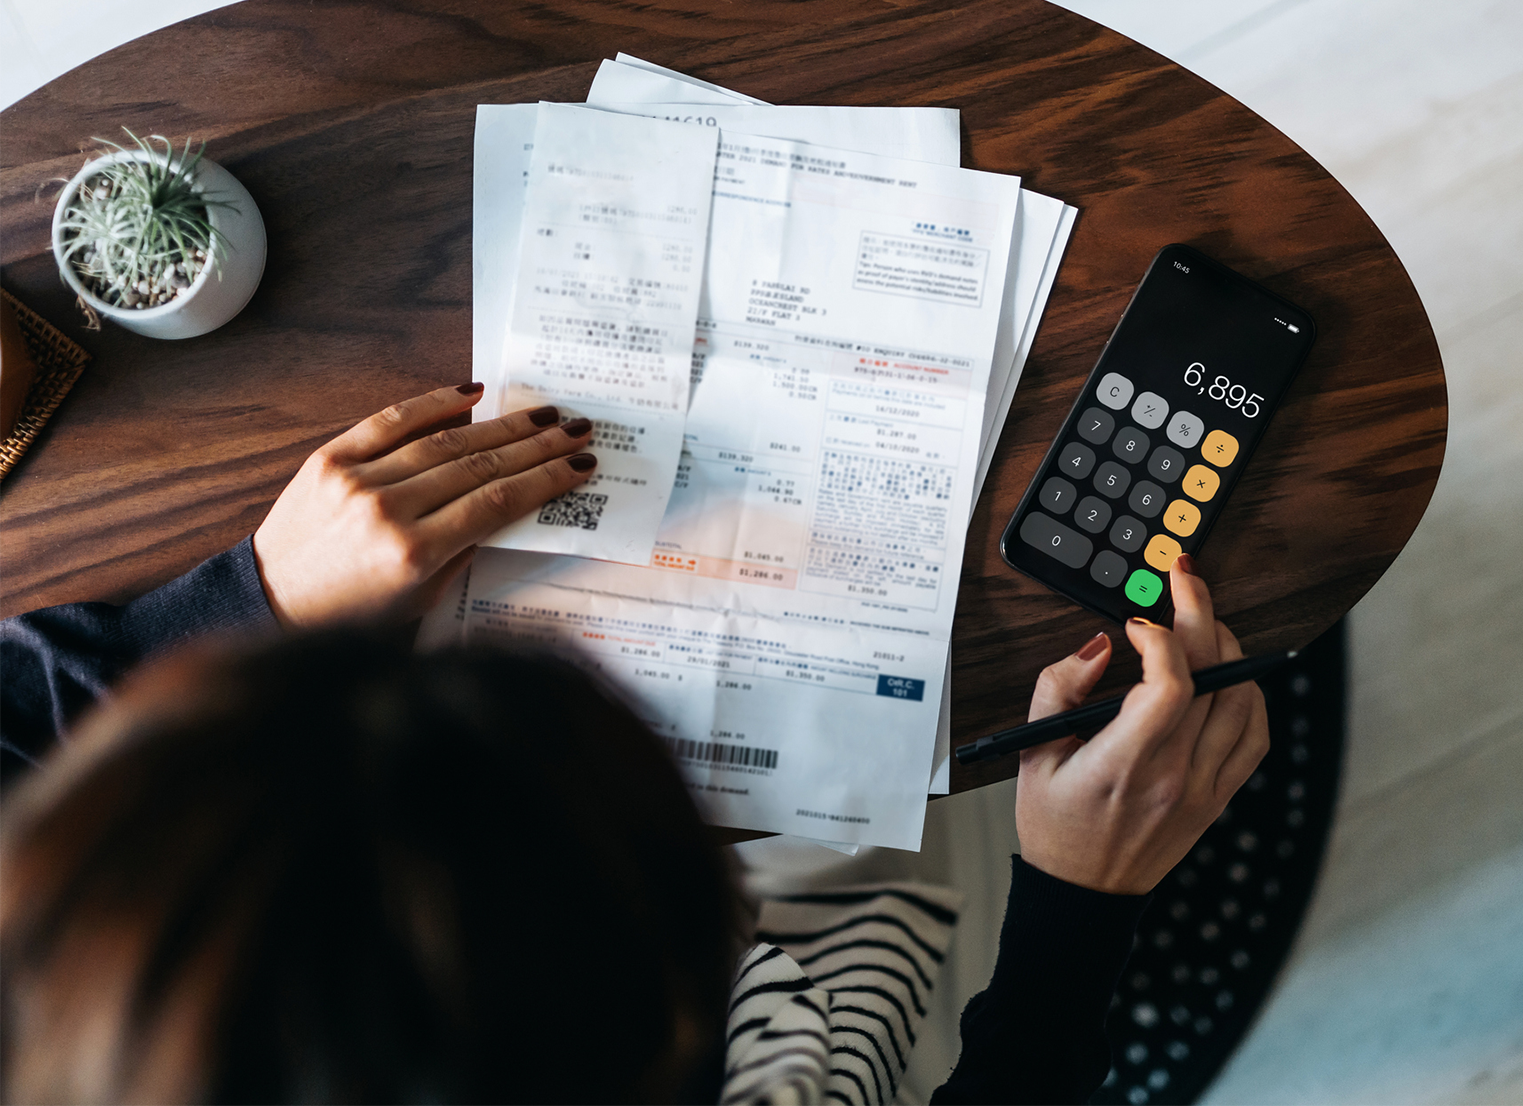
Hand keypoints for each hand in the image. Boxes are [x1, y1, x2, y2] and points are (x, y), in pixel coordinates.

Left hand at [252, 383, 595, 628]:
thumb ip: (464, 550)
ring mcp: (357, 480)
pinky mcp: (330, 459)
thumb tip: (510, 503)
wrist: (270, 600)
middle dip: (537, 446)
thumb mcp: (421, 598)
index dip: (545, 481)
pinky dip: (434, 403)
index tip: (580, 467)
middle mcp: (387, 511)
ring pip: (445, 441)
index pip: (497, 503)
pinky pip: (390, 421)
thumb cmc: (351, 613)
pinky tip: (473, 393)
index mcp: (413, 554)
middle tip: (576, 430)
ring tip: (542, 413)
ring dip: (501, 425)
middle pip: (480, 466)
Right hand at [1014, 557, 1269, 894]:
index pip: (1169, 685)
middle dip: (1200, 613)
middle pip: (1211, 677)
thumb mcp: (1032, 753)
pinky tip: (1230, 674)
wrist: (1084, 893)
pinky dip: (1250, 695)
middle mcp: (1173, 775)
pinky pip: (1254, 735)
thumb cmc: (1054, 824)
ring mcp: (1203, 787)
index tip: (1136, 622)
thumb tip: (1100, 646)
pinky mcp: (1219, 796)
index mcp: (1123, 764)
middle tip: (1184, 579)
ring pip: (1242, 699)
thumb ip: (1058, 689)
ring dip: (1229, 648)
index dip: (1161, 638)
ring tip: (1205, 622)